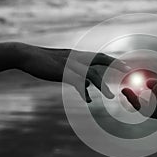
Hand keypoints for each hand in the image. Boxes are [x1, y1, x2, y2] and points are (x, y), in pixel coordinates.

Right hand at [15, 43, 130, 101]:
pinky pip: (77, 83)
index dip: (114, 61)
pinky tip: (87, 101)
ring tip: (111, 97)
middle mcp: (78, 58)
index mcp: (79, 56)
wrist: (27, 55)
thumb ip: (79, 76)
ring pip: (91, 74)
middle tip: (128, 72)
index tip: (126, 66)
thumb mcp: (64, 68)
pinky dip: (83, 92)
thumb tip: (89, 87)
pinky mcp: (62, 72)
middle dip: (116, 65)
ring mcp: (70, 64)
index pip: (101, 56)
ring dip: (102, 86)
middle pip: (101, 60)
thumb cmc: (45, 61)